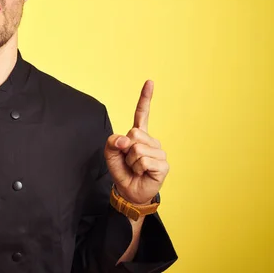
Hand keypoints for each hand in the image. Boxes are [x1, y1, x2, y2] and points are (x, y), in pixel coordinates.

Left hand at [104, 80, 168, 204]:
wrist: (129, 191)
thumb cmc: (122, 170)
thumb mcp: (110, 154)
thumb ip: (112, 142)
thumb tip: (126, 140)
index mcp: (139, 135)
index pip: (142, 114)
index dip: (145, 98)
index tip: (150, 81)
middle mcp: (151, 141)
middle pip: (134, 134)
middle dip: (125, 149)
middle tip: (128, 160)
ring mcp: (159, 152)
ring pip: (137, 149)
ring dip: (130, 161)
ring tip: (135, 168)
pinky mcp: (163, 165)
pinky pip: (143, 161)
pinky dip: (137, 168)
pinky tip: (142, 173)